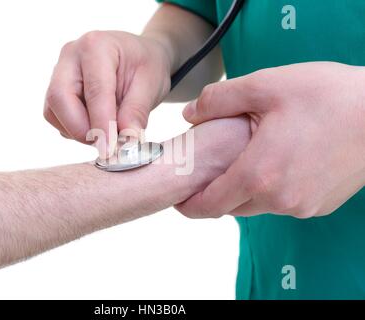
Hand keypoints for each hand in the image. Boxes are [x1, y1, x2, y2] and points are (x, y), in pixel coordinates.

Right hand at [44, 31, 172, 154]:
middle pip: (59, 98)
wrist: (139, 58)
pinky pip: (56, 117)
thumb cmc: (146, 67)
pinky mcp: (56, 89)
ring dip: (78, 131)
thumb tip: (127, 140)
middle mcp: (71, 55)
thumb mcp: (151, 85)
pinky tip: (97, 125)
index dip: (101, 124)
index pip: (94, 91)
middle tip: (107, 145)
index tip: (110, 149)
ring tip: (108, 132)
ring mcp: (59, 72)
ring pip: (53, 111)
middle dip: (81, 129)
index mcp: (97, 46)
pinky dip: (75, 129)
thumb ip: (137, 112)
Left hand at [177, 62, 364, 218]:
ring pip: (257, 205)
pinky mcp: (321, 205)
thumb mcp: (265, 85)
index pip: (209, 205)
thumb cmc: (327, 96)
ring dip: (245, 188)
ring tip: (245, 159)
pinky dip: (271, 188)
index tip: (178, 197)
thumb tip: (190, 115)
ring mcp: (303, 206)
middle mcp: (279, 200)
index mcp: (259, 175)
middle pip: (231, 206)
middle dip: (215, 193)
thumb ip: (219, 100)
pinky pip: (283, 202)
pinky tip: (277, 162)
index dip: (189, 204)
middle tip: (208, 171)